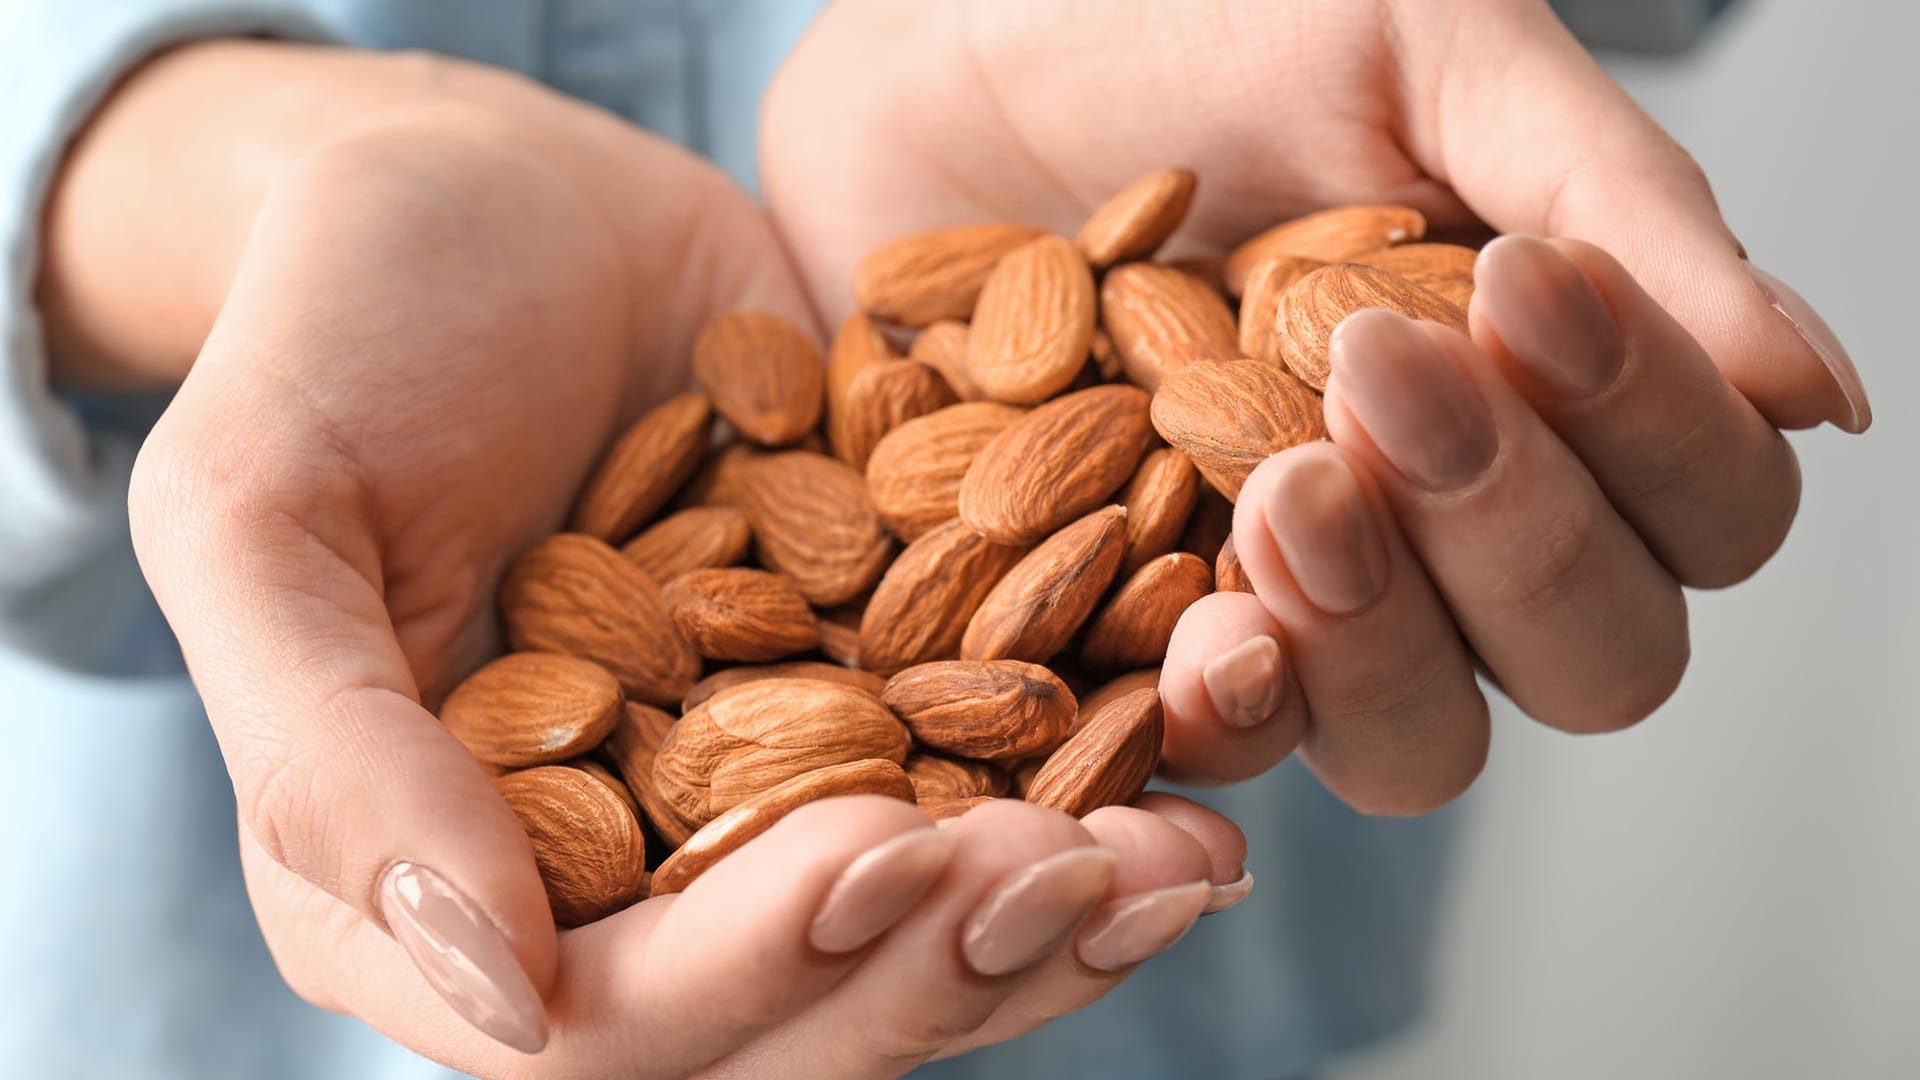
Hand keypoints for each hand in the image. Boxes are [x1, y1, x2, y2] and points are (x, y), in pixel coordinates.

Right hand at [48, 42, 1244, 1074]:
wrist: (492, 193)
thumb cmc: (338, 327)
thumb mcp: (261, 512)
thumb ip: (330, 761)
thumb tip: (494, 996)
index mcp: (450, 882)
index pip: (604, 1022)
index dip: (745, 971)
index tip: (874, 858)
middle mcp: (624, 873)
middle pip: (799, 1005)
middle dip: (943, 955)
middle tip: (1079, 868)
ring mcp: (766, 782)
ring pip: (925, 917)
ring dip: (1062, 903)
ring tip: (1184, 852)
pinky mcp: (876, 677)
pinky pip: (1001, 765)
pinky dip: (1108, 765)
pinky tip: (1206, 720)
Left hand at [762, 0, 1871, 811]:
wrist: (950, 43)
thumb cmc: (1184, 24)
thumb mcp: (1425, 50)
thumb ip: (1616, 202)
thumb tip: (1816, 389)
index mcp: (1551, 395)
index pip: (1705, 508)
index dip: (1649, 433)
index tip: (1522, 290)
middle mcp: (1445, 529)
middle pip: (1594, 657)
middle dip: (1517, 536)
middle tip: (1386, 380)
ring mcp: (1295, 601)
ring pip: (1428, 743)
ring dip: (1388, 638)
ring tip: (1289, 491)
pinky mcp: (1132, 640)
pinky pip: (1220, 748)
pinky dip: (1232, 703)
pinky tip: (1210, 634)